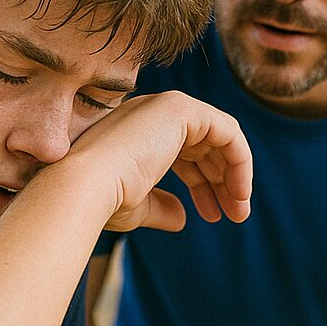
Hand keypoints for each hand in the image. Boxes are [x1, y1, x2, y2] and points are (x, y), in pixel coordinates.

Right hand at [66, 90, 252, 233]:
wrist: (86, 187)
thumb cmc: (103, 200)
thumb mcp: (138, 206)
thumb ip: (161, 207)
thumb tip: (182, 218)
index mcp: (138, 132)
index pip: (184, 153)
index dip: (202, 185)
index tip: (213, 216)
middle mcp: (152, 114)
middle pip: (204, 146)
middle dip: (223, 182)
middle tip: (236, 215)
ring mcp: (166, 107)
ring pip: (220, 138)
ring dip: (235, 174)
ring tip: (239, 211)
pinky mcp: (181, 109)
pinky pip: (227, 131)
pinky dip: (240, 160)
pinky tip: (239, 192)